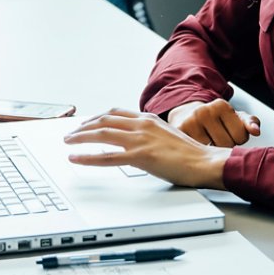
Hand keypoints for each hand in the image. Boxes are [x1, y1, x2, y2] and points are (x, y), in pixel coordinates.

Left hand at [64, 108, 229, 188]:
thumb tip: (138, 140)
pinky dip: (88, 156)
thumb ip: (150, 133)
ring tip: (68, 142)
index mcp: (148, 118)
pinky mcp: (140, 157)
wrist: (205, 161)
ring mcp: (140, 140)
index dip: (97, 117)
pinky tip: (77, 158)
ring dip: (81, 137)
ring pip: (102, 133)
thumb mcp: (167, 135)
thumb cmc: (190, 153)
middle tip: (71, 133)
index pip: (115, 112)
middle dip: (84, 125)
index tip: (86, 123)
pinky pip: (107, 156)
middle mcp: (142, 125)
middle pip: (104, 120)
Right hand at [167, 99, 260, 146]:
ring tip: (207, 142)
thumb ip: (249, 122)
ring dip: (211, 152)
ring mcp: (190, 121)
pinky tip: (197, 146)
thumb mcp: (234, 117)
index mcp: (221, 105)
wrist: (186, 114)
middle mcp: (205, 111)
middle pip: (226, 145)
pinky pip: (196, 152)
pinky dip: (198, 154)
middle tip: (217, 139)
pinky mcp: (179, 132)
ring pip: (211, 151)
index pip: (241, 136)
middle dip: (225, 146)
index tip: (229, 133)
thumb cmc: (215, 119)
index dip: (237, 139)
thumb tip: (256, 131)